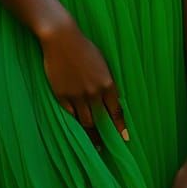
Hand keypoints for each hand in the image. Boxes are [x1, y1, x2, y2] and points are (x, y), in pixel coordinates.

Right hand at [39, 19, 128, 150]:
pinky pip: (70, 114)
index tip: (125, 139)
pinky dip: (75, 122)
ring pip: (85, 121)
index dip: (120, 127)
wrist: (62, 39)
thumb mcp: (102, 63)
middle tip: (106, 148)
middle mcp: (94, 92)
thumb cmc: (84, 47)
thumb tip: (110, 98)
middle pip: (101, 121)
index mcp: (107, 83)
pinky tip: (77, 129)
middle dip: (104, 136)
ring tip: (93, 145)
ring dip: (90, 135)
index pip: (116, 111)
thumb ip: (106, 82)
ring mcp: (77, 95)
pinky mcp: (62, 95)